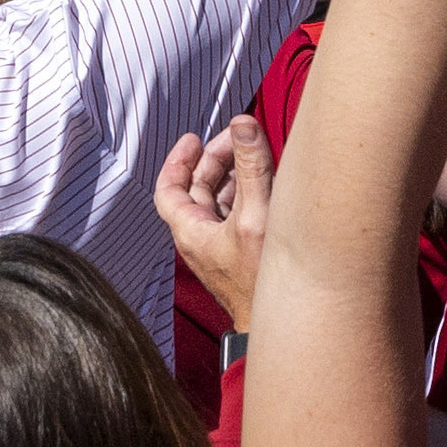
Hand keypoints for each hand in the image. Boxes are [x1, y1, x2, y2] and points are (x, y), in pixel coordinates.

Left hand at [152, 115, 274, 314]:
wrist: (278, 321)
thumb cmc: (261, 280)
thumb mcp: (255, 216)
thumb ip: (251, 168)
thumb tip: (242, 125)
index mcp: (191, 232)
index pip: (168, 189)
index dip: (177, 160)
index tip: (193, 138)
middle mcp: (202, 239)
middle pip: (198, 190)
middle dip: (215, 161)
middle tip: (237, 139)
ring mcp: (222, 247)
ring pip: (220, 202)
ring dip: (235, 176)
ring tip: (255, 156)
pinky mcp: (241, 254)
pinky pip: (238, 215)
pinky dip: (248, 195)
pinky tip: (267, 186)